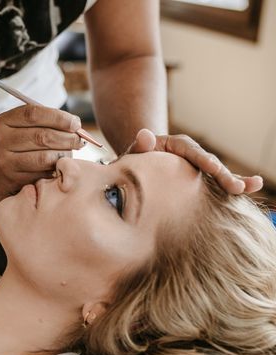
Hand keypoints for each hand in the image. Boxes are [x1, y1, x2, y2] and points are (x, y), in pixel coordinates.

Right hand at [0, 105, 83, 197]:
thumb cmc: (19, 145)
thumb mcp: (23, 127)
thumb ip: (45, 121)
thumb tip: (76, 126)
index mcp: (3, 121)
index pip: (33, 114)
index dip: (58, 117)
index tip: (76, 123)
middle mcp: (0, 140)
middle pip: (41, 136)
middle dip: (66, 138)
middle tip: (79, 140)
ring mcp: (5, 161)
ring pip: (44, 157)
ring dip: (63, 154)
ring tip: (70, 152)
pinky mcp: (14, 179)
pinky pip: (43, 173)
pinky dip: (56, 168)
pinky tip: (59, 165)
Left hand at [127, 129, 262, 193]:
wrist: (140, 166)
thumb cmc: (136, 160)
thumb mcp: (134, 153)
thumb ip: (139, 146)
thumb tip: (144, 135)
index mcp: (176, 145)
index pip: (190, 151)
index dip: (202, 159)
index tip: (213, 168)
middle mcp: (192, 153)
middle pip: (209, 162)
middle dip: (223, 175)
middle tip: (236, 187)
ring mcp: (199, 165)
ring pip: (219, 172)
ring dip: (235, 180)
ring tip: (250, 187)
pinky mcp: (202, 176)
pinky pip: (219, 180)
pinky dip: (235, 183)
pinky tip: (252, 187)